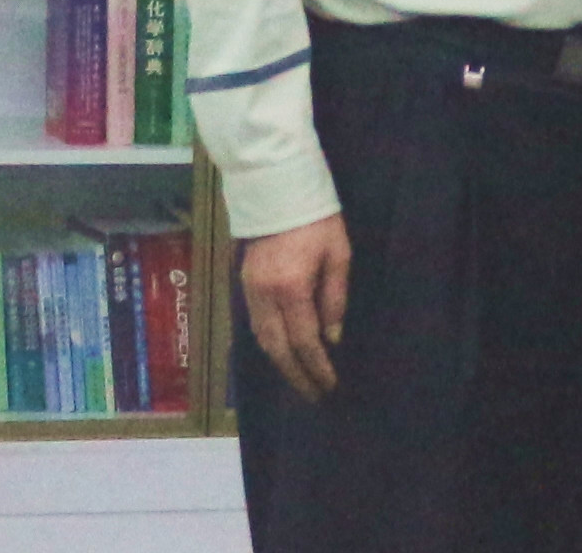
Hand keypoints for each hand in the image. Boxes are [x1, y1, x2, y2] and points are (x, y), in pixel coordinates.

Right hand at [239, 216, 352, 401]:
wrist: (277, 187)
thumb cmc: (317, 218)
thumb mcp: (338, 254)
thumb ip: (335, 298)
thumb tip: (332, 337)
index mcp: (291, 288)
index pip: (304, 342)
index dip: (318, 368)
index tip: (331, 385)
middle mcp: (264, 296)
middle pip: (278, 350)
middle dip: (297, 376)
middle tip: (315, 395)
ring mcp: (249, 291)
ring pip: (263, 341)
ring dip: (281, 364)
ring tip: (301, 380)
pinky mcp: (243, 284)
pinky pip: (255, 325)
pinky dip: (270, 345)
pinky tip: (283, 353)